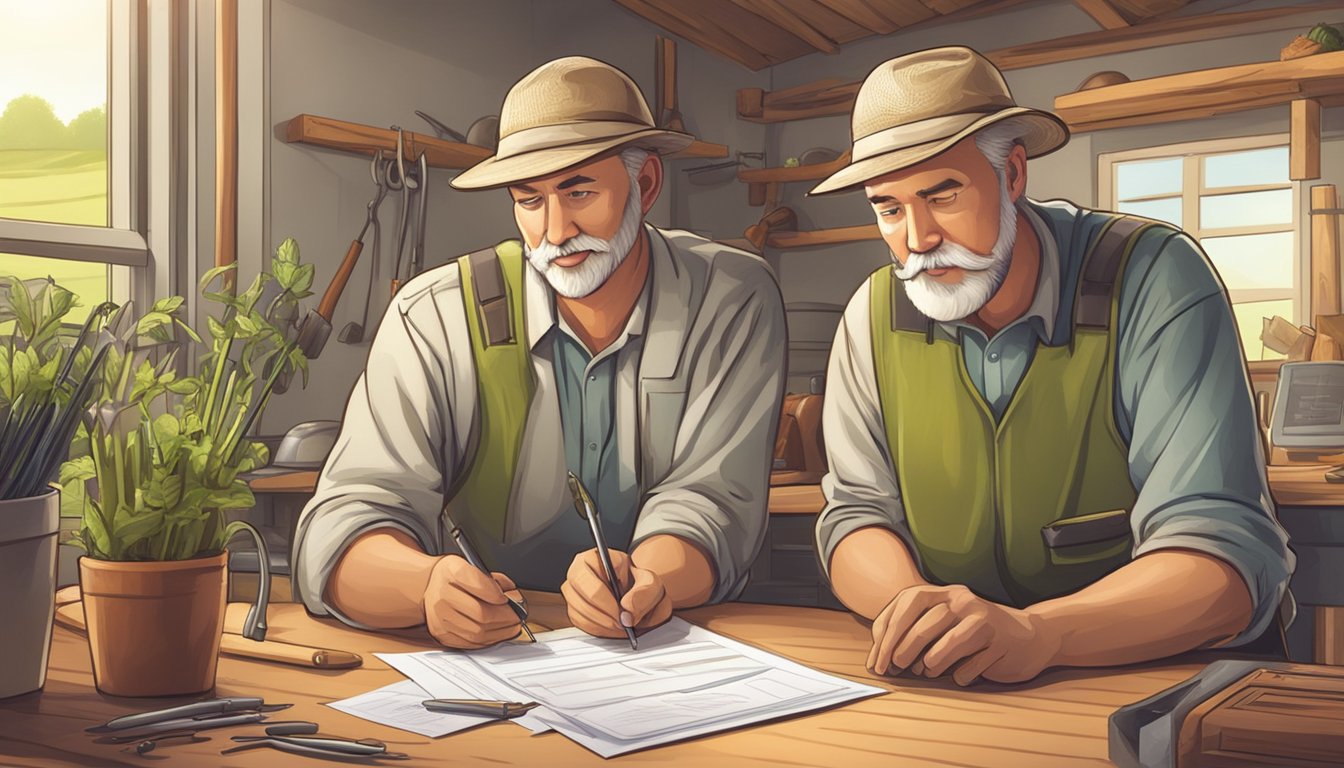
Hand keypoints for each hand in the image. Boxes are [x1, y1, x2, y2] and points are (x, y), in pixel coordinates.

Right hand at [422, 555, 522, 648]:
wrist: (428, 587)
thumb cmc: (453, 577)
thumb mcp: (470, 564)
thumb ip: (493, 578)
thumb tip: (511, 593)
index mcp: (451, 572)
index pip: (477, 584)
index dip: (497, 594)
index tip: (508, 598)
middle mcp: (442, 596)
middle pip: (480, 614)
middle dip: (505, 617)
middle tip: (517, 616)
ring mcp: (440, 618)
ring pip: (477, 632)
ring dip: (500, 632)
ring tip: (512, 627)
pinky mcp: (442, 634)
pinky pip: (469, 643)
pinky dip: (488, 640)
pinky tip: (497, 634)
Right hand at [561, 548, 672, 637]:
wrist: (638, 596)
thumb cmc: (639, 584)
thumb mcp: (650, 583)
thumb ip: (643, 593)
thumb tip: (627, 607)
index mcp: (593, 558)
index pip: (587, 579)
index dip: (604, 599)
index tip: (621, 611)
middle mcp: (578, 574)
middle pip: (580, 599)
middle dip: (603, 615)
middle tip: (622, 622)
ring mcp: (573, 592)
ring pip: (578, 613)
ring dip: (601, 624)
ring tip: (620, 624)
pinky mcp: (574, 609)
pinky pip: (579, 623)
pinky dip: (597, 629)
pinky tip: (611, 626)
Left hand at [866, 584, 1058, 685]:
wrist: (1027, 637)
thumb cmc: (973, 634)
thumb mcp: (944, 623)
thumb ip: (913, 631)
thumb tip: (879, 658)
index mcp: (944, 592)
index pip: (907, 602)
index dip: (887, 632)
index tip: (877, 660)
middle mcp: (963, 600)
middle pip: (926, 622)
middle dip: (904, 648)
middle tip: (895, 668)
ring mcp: (985, 619)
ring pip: (949, 643)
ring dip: (931, 663)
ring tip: (926, 672)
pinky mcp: (1001, 642)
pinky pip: (972, 664)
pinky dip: (960, 675)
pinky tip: (958, 676)